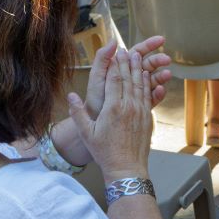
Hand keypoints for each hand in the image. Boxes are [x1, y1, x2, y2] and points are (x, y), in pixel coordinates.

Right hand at [67, 47, 153, 178]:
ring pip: (140, 85)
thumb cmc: (105, 152)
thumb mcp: (87, 133)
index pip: (114, 80)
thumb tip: (71, 96)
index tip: (114, 53)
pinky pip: (147, 95)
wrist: (127, 169)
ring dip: (139, 69)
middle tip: (127, 49)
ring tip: (138, 57)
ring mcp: (140, 112)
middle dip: (127, 62)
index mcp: (112, 108)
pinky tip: (146, 76)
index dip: (114, 65)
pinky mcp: (147, 118)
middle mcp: (128, 107)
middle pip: (128, 78)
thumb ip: (78, 113)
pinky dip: (146, 83)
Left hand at [82, 37, 171, 118]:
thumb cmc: (93, 100)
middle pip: (147, 65)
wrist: (94, 124)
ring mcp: (137, 92)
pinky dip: (158, 94)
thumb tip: (114, 40)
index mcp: (121, 68)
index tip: (161, 39)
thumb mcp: (96, 77)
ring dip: (160, 76)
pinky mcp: (141, 105)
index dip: (149, 45)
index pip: (136, 52)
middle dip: (158, 60)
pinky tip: (162, 90)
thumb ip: (102, 59)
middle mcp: (130, 78)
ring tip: (168, 74)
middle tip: (167, 59)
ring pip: (152, 80)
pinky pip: (152, 98)